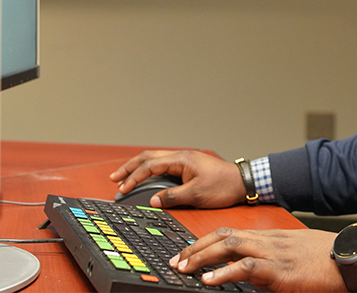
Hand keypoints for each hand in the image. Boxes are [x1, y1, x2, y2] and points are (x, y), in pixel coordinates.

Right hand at [109, 149, 245, 208]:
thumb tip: (153, 201)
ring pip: (155, 159)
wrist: (242, 182)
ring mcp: (184, 160)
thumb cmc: (223, 186)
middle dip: (129, 168)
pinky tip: (146, 177)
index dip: (134, 177)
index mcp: (181, 159)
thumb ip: (172, 197)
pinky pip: (163, 165)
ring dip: (138, 168)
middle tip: (114, 179)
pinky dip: (150, 170)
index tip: (122, 189)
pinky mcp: (188, 166)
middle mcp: (181, 156)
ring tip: (124, 178)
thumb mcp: (196, 195)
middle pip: (148, 157)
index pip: (150, 165)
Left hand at [171, 227, 347, 292]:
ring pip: (229, 246)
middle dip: (196, 247)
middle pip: (223, 235)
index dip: (205, 240)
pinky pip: (246, 267)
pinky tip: (209, 280)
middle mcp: (267, 240)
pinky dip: (224, 272)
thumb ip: (273, 258)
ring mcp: (272, 253)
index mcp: (270, 237)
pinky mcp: (279, 270)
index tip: (188, 250)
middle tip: (177, 260)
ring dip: (202, 257)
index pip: (230, 232)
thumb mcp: (295, 254)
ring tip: (184, 268)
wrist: (349, 258)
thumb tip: (254, 272)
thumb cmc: (327, 259)